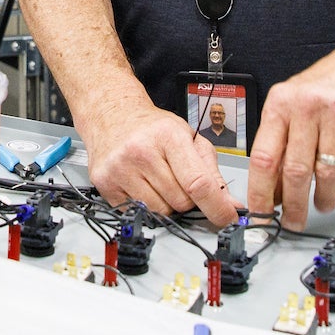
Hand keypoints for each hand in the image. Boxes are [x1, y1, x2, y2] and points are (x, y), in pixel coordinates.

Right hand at [80, 101, 236, 225]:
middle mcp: (141, 151)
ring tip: (158, 180)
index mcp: (168, 136)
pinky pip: (138, 212)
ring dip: (166, 203)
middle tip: (177, 178)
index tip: (227, 218)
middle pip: (181, 202)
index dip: (217, 206)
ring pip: (160, 211)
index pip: (198, 182)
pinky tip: (140, 183)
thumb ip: (211, 171)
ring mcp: (120, 168)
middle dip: (187, 198)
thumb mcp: (188, 137)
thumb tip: (230, 202)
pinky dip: (145, 204)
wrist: (112, 116)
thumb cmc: (152, 128)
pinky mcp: (105, 183)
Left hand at [249, 55, 334, 229]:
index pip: (263, 157)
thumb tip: (270, 189)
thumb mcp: (294, 103)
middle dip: (294, 206)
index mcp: (281, 103)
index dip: (260, 192)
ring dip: (325, 199)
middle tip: (295, 221)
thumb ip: (281, 141)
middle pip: (295, 171)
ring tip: (324, 203)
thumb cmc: (330, 84)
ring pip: (327, 174)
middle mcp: (307, 106)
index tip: (260, 214)